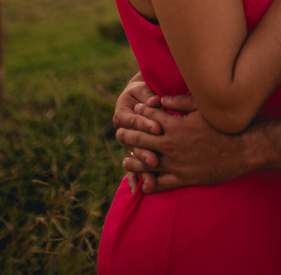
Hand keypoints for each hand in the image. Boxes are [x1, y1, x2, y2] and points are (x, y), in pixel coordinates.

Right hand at [112, 74, 162, 191]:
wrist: (142, 95)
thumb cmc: (146, 90)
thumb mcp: (145, 89)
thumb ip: (148, 95)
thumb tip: (155, 100)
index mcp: (122, 113)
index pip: (133, 120)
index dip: (144, 124)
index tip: (158, 128)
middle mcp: (123, 131)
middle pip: (132, 144)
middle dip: (144, 152)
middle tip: (155, 160)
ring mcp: (129, 144)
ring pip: (134, 158)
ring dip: (141, 170)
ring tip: (150, 183)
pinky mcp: (135, 152)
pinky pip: (133, 167)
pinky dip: (135, 178)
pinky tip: (138, 190)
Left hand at [115, 101, 253, 192]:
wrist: (241, 150)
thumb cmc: (224, 127)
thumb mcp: (204, 109)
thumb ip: (181, 102)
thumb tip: (162, 99)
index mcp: (175, 126)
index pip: (150, 117)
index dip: (140, 112)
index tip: (134, 111)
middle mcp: (171, 145)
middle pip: (141, 138)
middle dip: (128, 134)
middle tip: (118, 133)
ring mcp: (175, 163)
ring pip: (146, 162)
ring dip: (133, 160)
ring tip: (125, 159)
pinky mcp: (183, 178)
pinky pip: (161, 184)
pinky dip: (149, 185)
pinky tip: (143, 184)